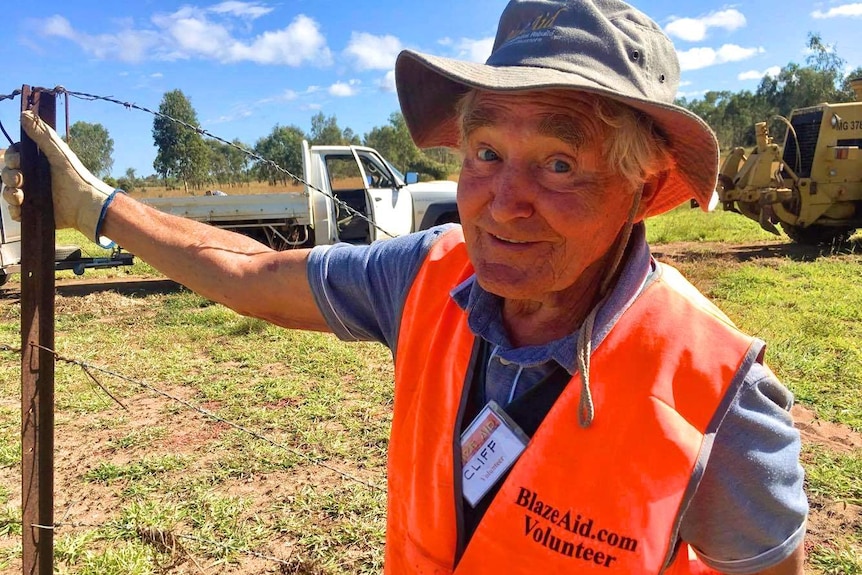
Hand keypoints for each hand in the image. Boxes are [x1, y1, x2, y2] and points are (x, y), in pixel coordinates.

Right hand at [0, 111, 119, 245]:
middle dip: (9, 176)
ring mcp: (33, 195)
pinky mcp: (35, 211)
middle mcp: (33, 178)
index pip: (14, 157)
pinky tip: (21, 208)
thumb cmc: (76, 177)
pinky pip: (16, 211)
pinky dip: (15, 210)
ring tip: (20, 196)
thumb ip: (42, 134)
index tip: (18, 161)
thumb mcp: (59, 154)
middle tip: (20, 179)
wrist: (87, 205)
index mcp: (38, 163)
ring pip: (9, 192)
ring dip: (9, 193)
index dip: (11, 158)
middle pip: (8, 174)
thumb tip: (25, 113)